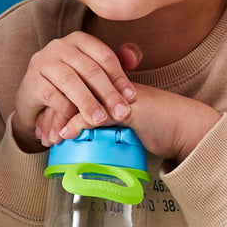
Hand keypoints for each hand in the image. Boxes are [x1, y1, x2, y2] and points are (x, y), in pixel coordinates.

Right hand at [13, 32, 140, 151]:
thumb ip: (114, 64)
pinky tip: (76, 122)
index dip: (120, 77)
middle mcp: (58, 46)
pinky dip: (66, 110)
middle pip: (88, 69)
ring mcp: (42, 62)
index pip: (104, 56)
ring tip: (100, 120)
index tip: (132, 97)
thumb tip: (135, 58)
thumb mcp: (92, 73)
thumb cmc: (70, 85)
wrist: (35, 98)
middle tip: (122, 113)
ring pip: (70, 82)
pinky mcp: (31, 81)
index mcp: (78, 40)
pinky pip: (52, 96)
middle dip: (108, 93)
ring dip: (88, 103)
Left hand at [57, 82, 221, 163]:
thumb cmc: (157, 127)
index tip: (43, 128)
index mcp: (108, 88)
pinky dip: (76, 125)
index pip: (73, 91)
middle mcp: (110, 87)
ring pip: (78, 104)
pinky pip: (94, 115)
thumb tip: (83, 136)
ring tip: (49, 139)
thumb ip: (106, 124)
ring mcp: (117, 95)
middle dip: (52, 116)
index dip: (55, 108)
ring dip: (60, 122)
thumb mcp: (125, 125)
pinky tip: (65, 135)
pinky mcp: (125, 108)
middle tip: (41, 136)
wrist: (186, 128)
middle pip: (71, 95)